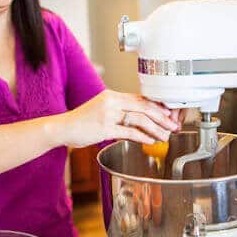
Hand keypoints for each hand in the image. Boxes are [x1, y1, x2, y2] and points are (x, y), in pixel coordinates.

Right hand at [55, 90, 184, 147]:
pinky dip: (142, 136)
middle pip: (144, 107)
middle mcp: (111, 102)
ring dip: (155, 128)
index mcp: (112, 95)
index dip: (157, 106)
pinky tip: (150, 140)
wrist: (63, 128)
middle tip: (173, 126)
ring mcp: (108, 114)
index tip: (168, 114)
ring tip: (164, 136)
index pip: (140, 98)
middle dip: (161, 117)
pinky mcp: (104, 128)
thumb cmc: (82, 122)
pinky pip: (129, 132)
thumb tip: (140, 120)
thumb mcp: (102, 110)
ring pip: (139, 119)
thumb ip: (120, 112)